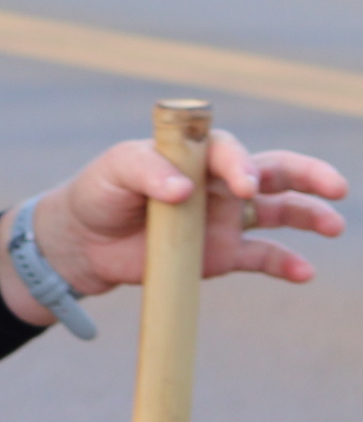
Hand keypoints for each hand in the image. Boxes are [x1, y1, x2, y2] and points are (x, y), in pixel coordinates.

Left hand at [0, 129, 347, 322]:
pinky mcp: (222, 255)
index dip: (241, 163)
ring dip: (308, 214)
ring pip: (277, 211)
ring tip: (334, 225)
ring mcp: (223, 218)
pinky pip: (263, 256)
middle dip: (307, 174)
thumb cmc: (98, 192)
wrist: (85, 241)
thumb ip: (146, 170)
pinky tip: (304, 271)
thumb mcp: (112, 172)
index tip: (243, 184)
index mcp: (192, 155)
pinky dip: (286, 263)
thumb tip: (182, 189)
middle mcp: (216, 183)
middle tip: (336, 186)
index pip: (227, 150)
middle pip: (271, 171)